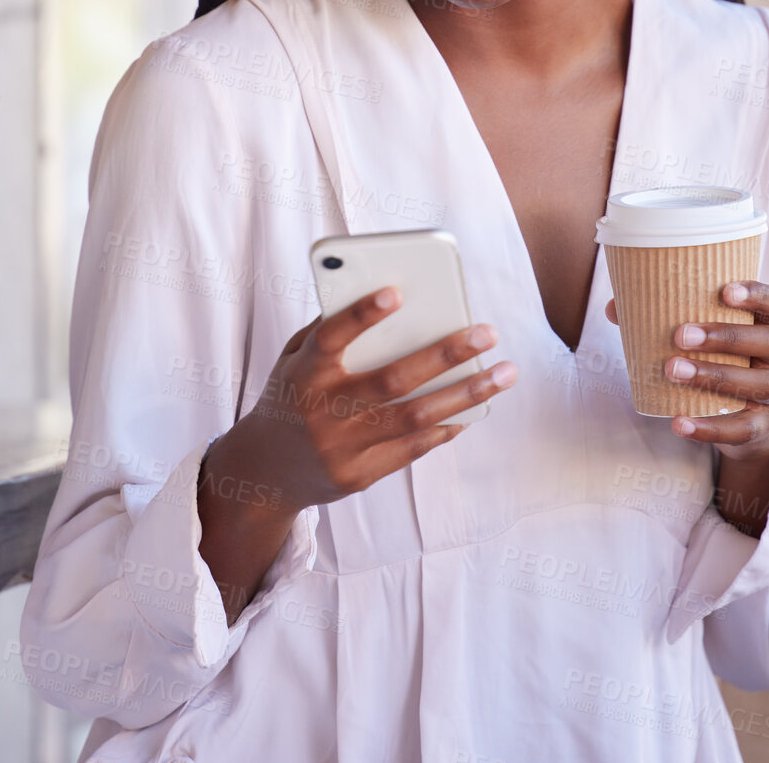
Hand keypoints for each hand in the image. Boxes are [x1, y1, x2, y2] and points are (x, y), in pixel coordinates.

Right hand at [222, 287, 515, 513]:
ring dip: (465, 393)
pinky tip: (473, 408)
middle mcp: (322, 411)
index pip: (330, 339)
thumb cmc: (290, 397)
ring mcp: (342, 447)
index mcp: (302, 373)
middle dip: (444, 354)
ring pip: (413, 417)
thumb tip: (388, 303)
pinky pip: (412, 448)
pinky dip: (446, 427)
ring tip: (504, 372)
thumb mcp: (293, 361)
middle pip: (391, 380)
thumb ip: (329, 333)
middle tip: (487, 332)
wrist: (264, 471)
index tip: (396, 292)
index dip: (360, 316)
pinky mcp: (359, 475)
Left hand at [604, 280, 768, 461]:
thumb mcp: (702, 338)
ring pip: (758, 384)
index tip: (725, 291)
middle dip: (724, 336)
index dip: (757, 293)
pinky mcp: (762, 425)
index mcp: (765, 324)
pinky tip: (679, 422)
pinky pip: (741, 428)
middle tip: (680, 336)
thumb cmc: (717, 360)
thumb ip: (663, 317)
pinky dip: (709, 427)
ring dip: (713, 376)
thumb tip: (614, 307)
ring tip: (672, 370)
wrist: (748, 418)